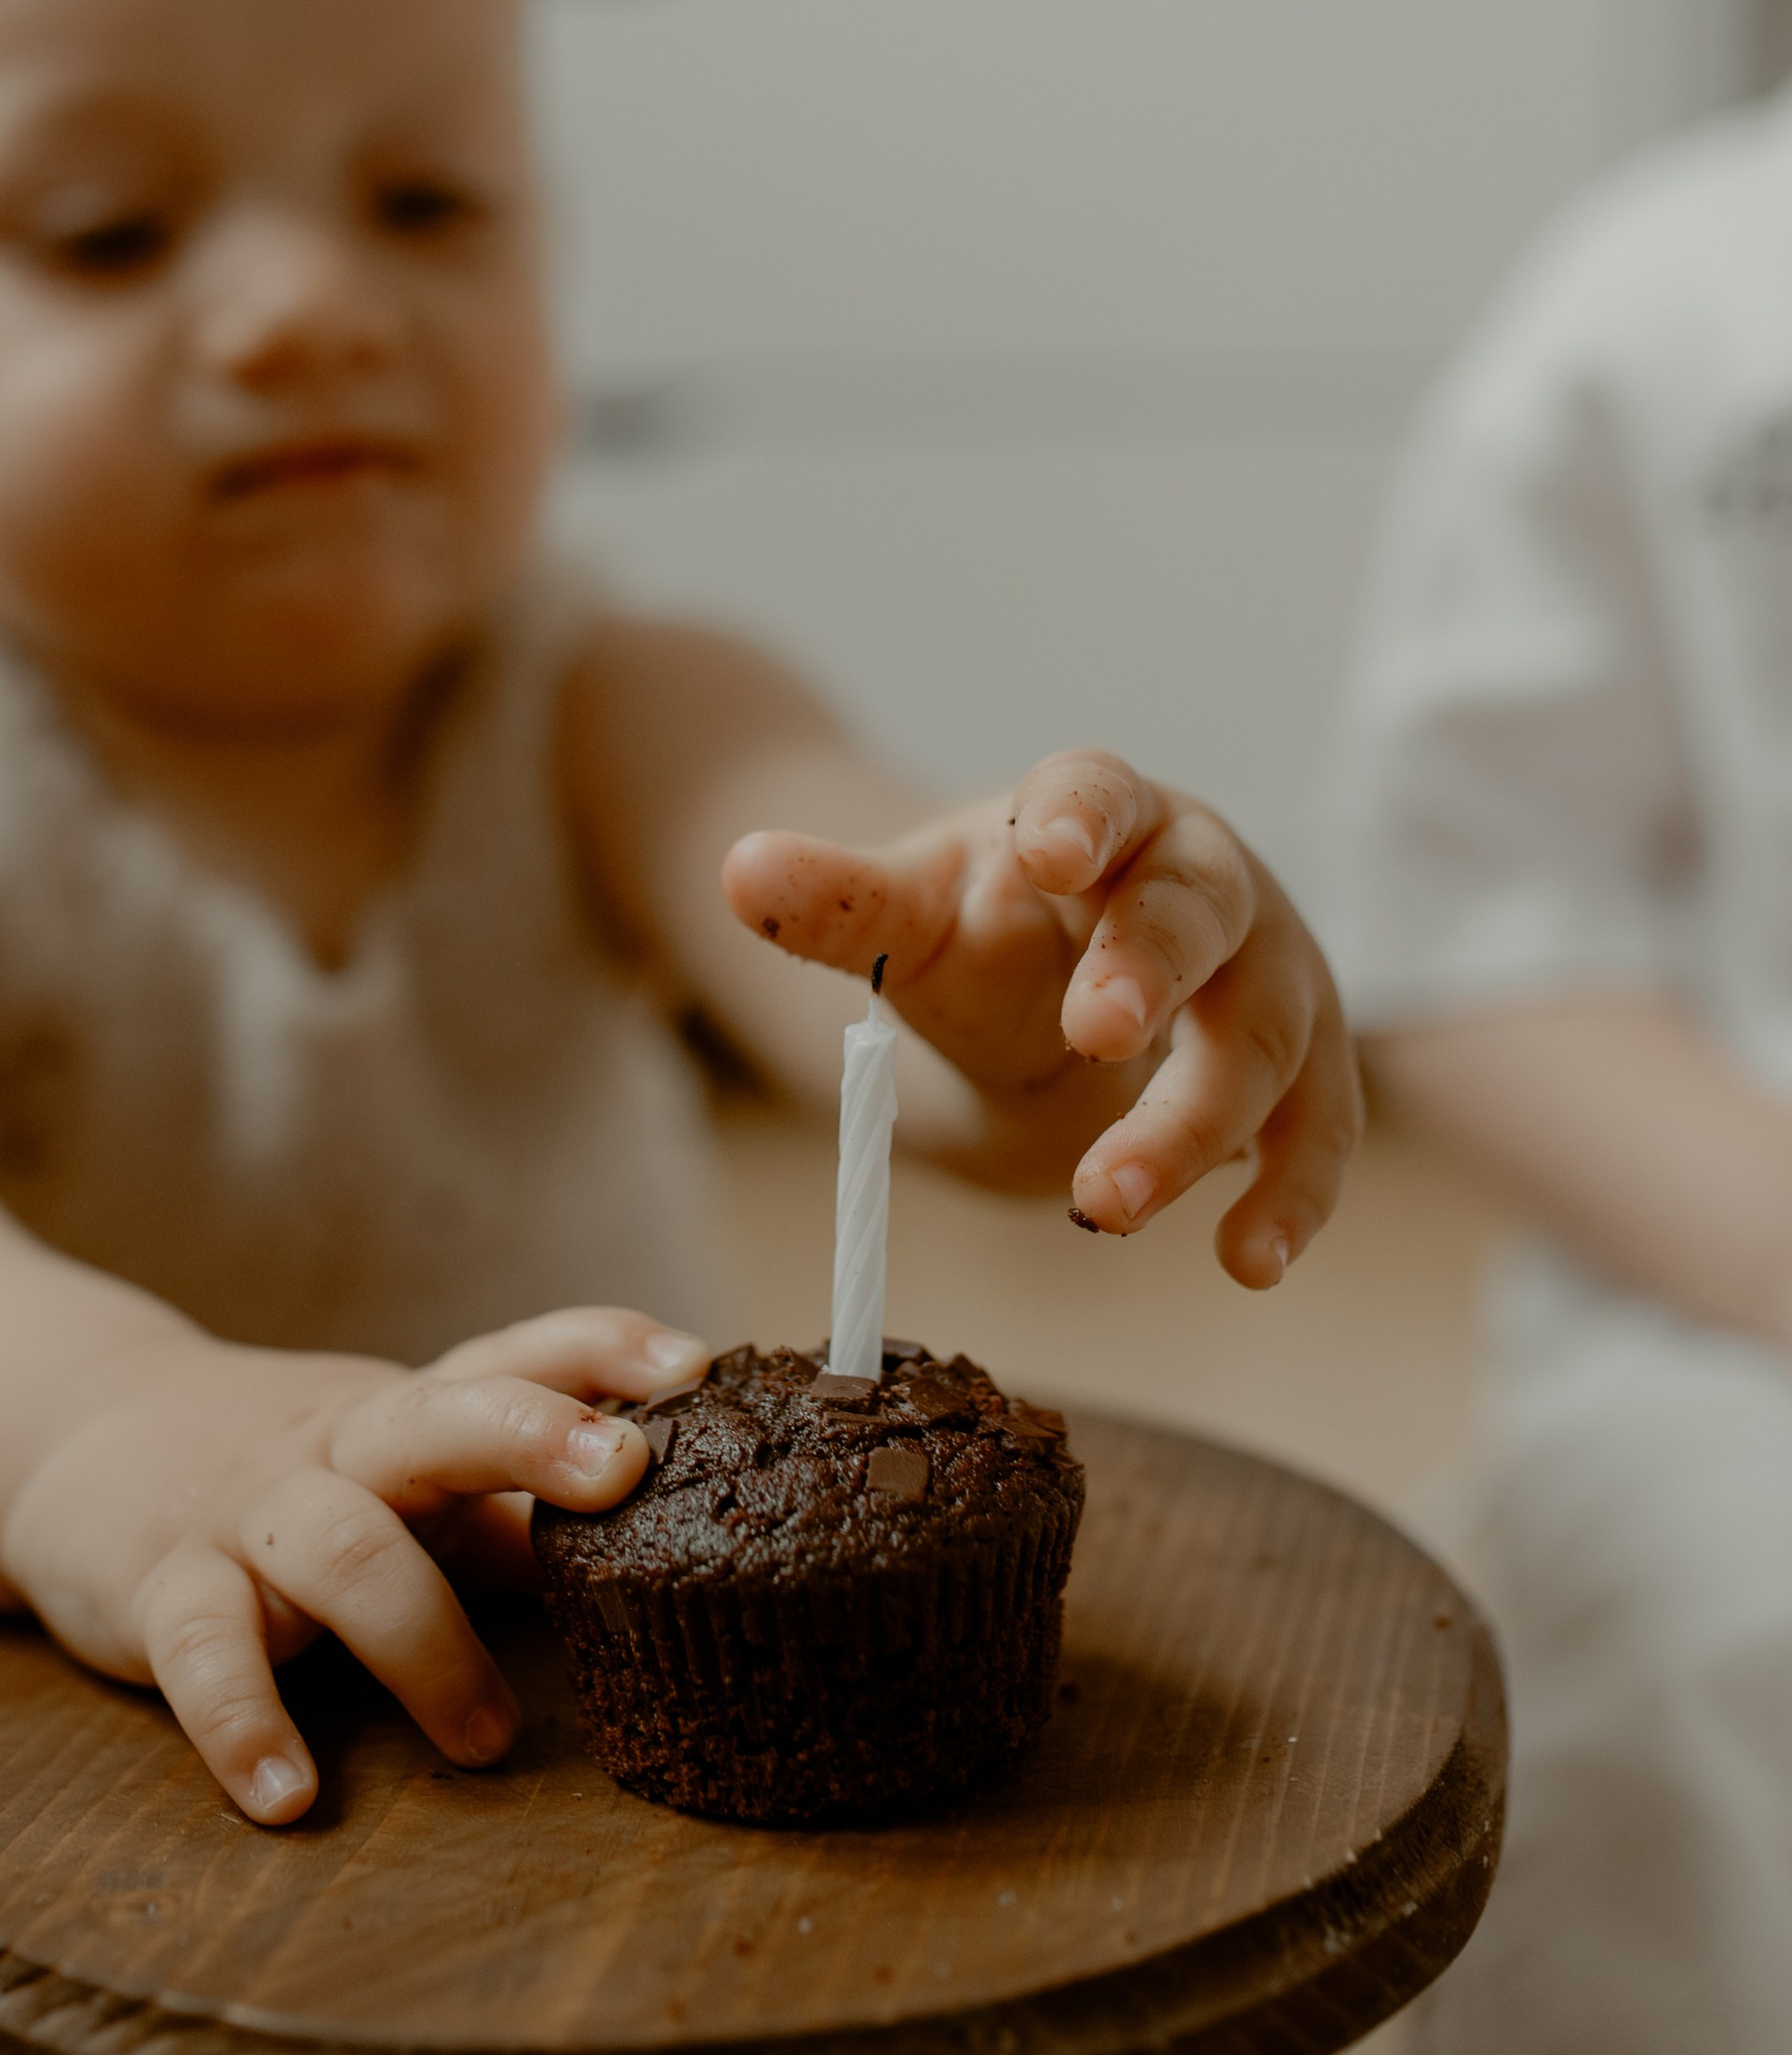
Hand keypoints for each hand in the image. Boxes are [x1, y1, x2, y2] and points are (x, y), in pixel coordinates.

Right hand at [0, 1306, 707, 1825]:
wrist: (82, 1432)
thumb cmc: (296, 1468)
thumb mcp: (409, 1470)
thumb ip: (521, 1507)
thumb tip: (684, 1544)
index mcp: (414, 1416)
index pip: (514, 1355)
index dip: (602, 1351)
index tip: (697, 1365)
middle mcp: (342, 1446)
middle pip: (439, 1419)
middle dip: (532, 1435)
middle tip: (624, 1475)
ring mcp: (250, 1512)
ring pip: (343, 1549)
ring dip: (424, 1644)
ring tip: (485, 1740)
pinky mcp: (162, 1585)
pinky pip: (202, 1651)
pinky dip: (244, 1723)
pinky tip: (285, 1795)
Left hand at [722, 749, 1357, 1285]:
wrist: (1059, 985)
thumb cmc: (987, 932)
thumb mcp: (906, 917)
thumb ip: (834, 903)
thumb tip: (736, 874)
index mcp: (1098, 812)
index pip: (1097, 792)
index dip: (1080, 818)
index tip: (1048, 855)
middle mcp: (1204, 874)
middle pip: (1198, 911)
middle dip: (1148, 971)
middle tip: (1089, 1037)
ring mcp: (1270, 966)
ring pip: (1266, 1032)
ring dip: (1199, 1122)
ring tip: (1105, 1202)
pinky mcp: (1304, 1058)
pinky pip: (1318, 1126)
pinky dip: (1292, 1194)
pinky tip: (1245, 1262)